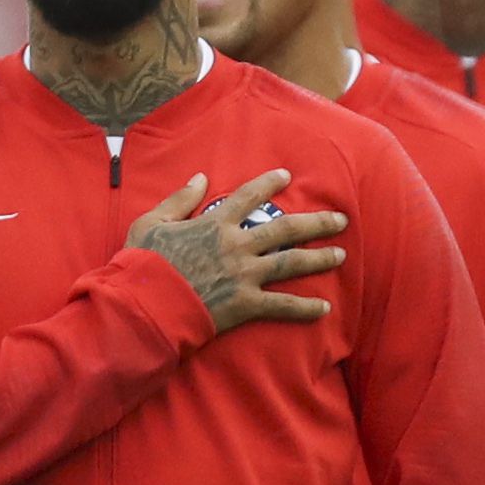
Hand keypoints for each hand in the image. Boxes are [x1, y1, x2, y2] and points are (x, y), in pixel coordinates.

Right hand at [124, 170, 344, 332]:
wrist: (145, 303)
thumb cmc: (143, 264)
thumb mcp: (151, 222)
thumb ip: (179, 199)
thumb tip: (200, 177)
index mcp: (215, 224)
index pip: (249, 196)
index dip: (269, 183)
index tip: (286, 176)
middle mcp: (237, 246)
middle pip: (286, 229)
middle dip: (316, 223)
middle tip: (340, 220)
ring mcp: (244, 275)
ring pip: (292, 263)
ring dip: (319, 259)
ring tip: (341, 256)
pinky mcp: (245, 304)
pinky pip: (282, 306)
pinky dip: (305, 308)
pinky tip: (325, 309)